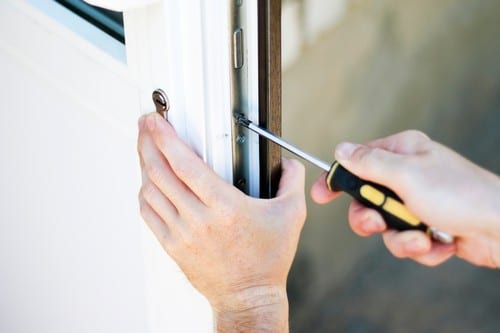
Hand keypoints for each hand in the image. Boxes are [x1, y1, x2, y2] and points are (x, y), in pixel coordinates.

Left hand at [137, 113, 305, 331]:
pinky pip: (149, 214)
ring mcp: (182, 233)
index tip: (156, 122)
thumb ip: (291, 182)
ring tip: (145, 149)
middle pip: (160, 172)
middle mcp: (198, 219)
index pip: (185, 164)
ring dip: (144, 165)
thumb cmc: (267, 261)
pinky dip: (145, 194)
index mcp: (225, 206)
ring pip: (151, 191)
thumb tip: (287, 163)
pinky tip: (148, 183)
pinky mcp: (173, 246)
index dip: (166, 138)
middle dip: (148, 142)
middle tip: (145, 126)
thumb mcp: (292, 216)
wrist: (248, 298)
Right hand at [311, 130, 499, 267]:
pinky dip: (422, 247)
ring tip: (423, 238)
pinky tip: (442, 242)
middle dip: (372, 218)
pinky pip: (407, 241)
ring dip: (402, 238)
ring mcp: (419, 202)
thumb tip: (341, 149)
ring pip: (386, 226)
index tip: (321, 194)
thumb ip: (369, 163)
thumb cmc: (461, 194)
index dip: (338, 179)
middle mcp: (408, 176)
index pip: (358, 161)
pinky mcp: (429, 226)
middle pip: (367, 200)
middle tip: (376, 224)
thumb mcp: (407, 175)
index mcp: (403, 153)